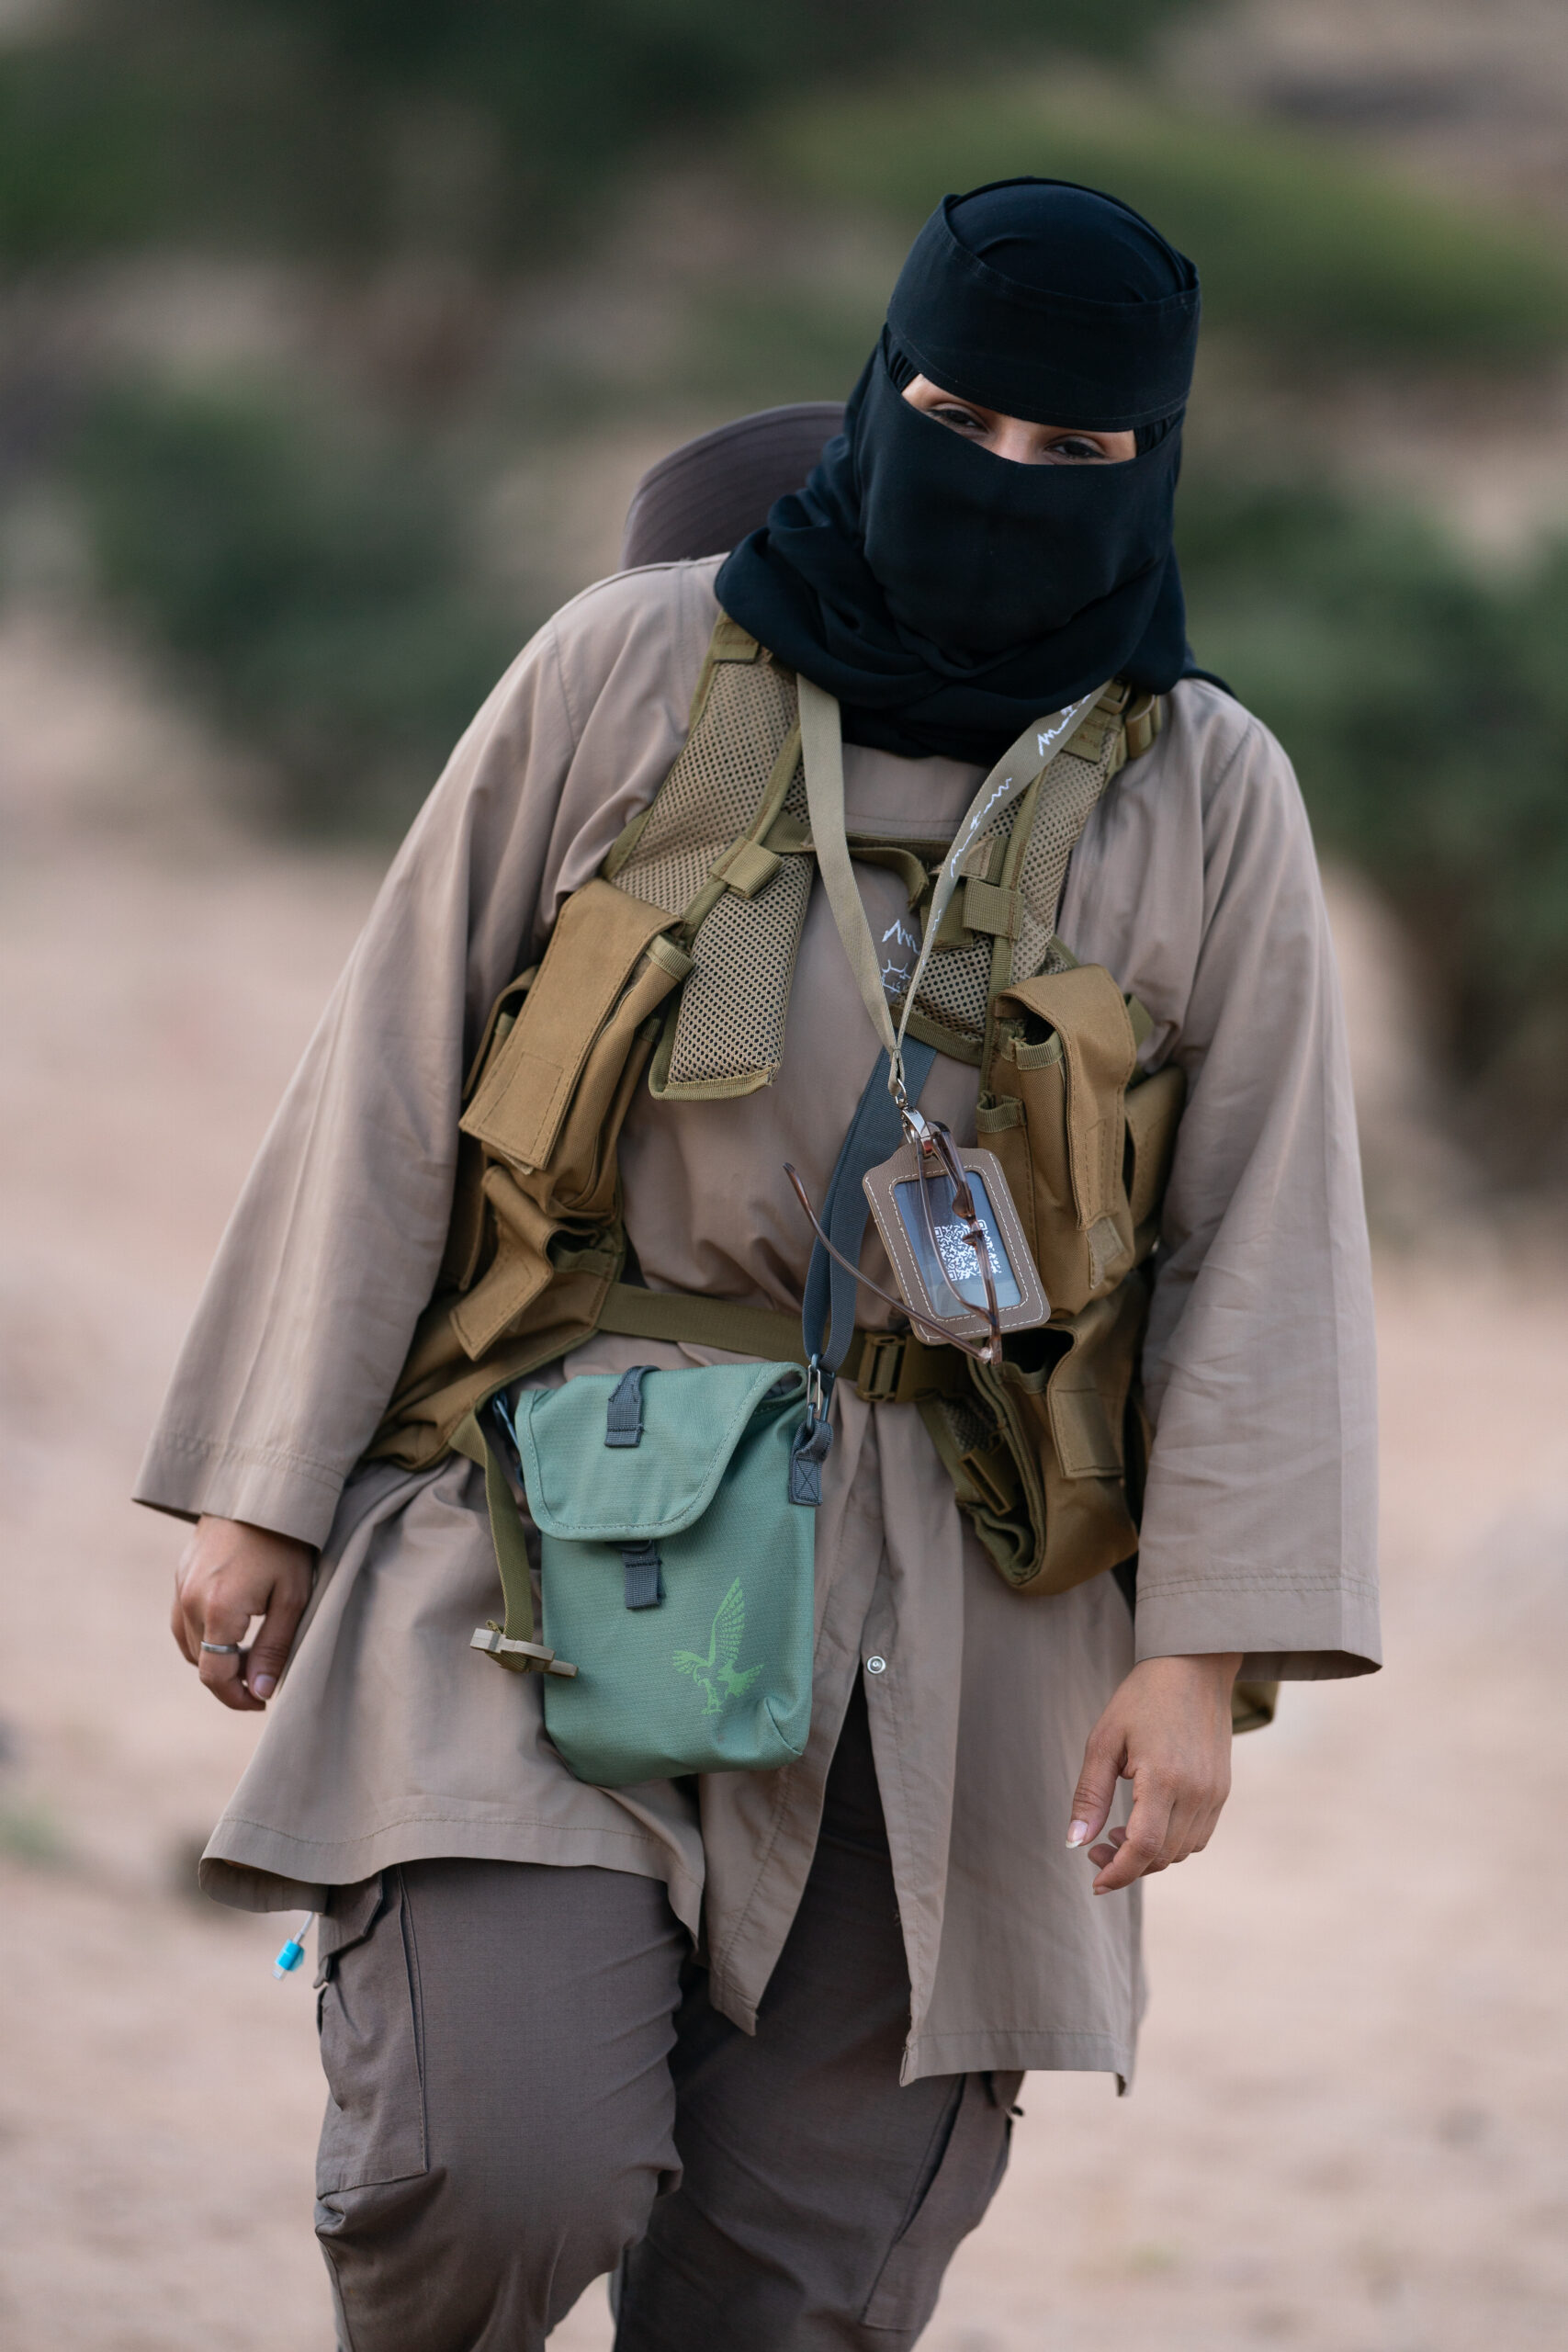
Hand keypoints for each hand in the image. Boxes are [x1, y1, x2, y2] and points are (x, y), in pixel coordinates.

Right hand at [171, 1515, 314, 1710]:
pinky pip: (182, 1619)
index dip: (237, 1698)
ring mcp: (180, 1586)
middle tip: (263, 1678)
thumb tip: (261, 1692)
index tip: (262, 1702)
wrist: (261, 1489)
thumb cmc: (285, 1542)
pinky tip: (232, 1627)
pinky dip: (203, 1634)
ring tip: (250, 1655)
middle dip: (229, 1679)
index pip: (215, 1675)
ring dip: (214, 1657)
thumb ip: (274, 1648)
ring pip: (188, 1643)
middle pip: (200, 1662)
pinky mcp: (180, 1573)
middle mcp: (189, 1601)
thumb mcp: (292, 1597)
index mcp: (218, 1610)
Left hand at [1066, 1651, 1241, 1893]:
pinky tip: (1148, 1822)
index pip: (1144, 1848)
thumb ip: (1090, 1795)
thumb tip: (1075, 1842)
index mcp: (1165, 1779)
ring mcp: (1214, 1794)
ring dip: (1149, 1856)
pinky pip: (1198, 1836)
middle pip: (1162, 1856)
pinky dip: (1171, 1842)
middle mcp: (1196, 1792)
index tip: (1095, 1882)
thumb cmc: (1143, 1697)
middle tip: (1096, 1849)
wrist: (1194, 1666)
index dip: (1118, 1874)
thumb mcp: (1104, 1740)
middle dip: (1127, 1866)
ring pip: (1182, 1852)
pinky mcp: (1222, 1791)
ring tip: (1118, 1834)